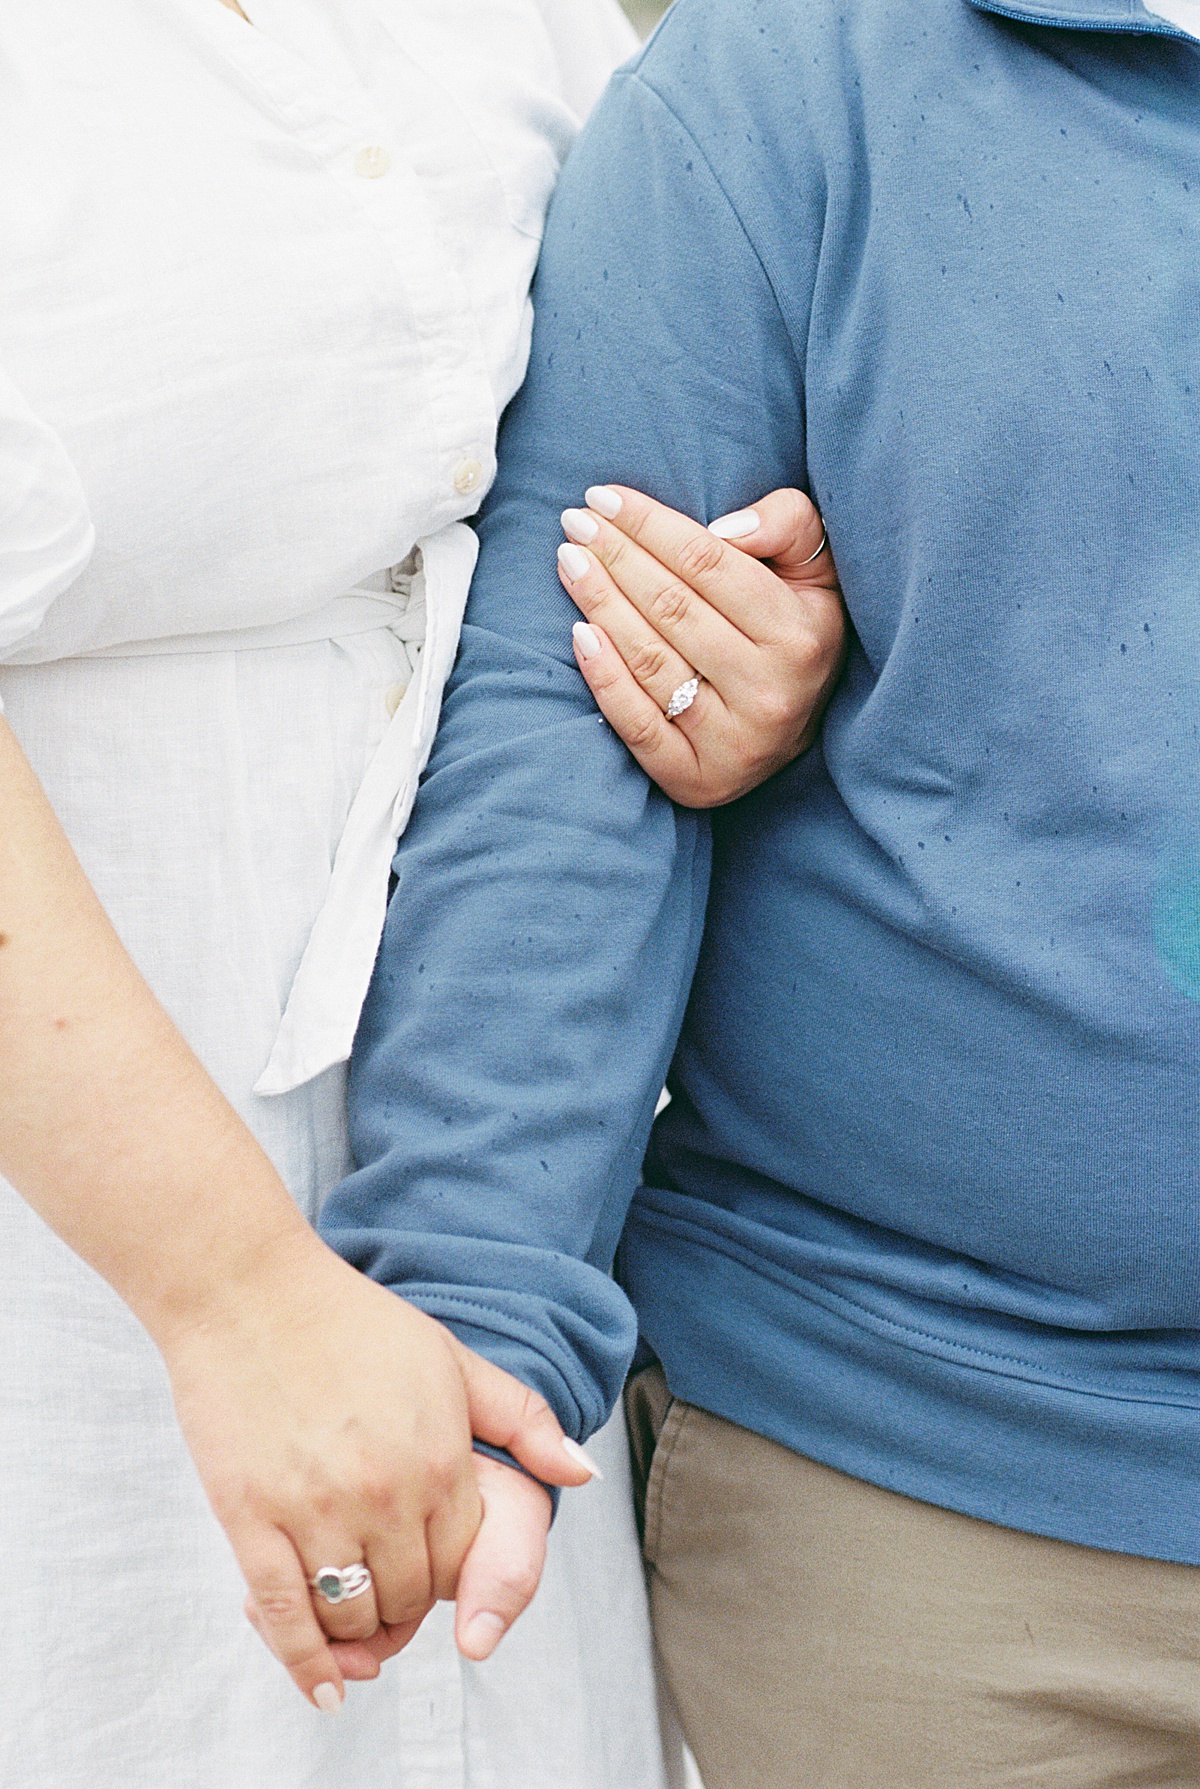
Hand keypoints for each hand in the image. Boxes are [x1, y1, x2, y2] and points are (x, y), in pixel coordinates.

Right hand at [162, 1233, 593, 1709]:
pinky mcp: (253, 1518)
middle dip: (404, 1604)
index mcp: (440, 1457)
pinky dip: (305, 1660)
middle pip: (410, 1597)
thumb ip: (523, 1420)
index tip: (425, 1557)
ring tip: (351, 1616)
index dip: (448, 1571)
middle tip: (384, 1585)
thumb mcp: (453, 1360)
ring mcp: (316, 1508)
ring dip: (357, 1630)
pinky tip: (326, 1684)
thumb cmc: (353, 1322)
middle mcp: (386, 1491)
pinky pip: (284, 1614)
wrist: (250, 1292)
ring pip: (353, 1614)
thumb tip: (584, 1474)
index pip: (463, 1561)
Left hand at [556, 484, 845, 807]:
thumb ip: (787, 526)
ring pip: (650, 661)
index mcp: (798, 635)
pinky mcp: (696, 779)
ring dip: (600, 604)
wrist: (803, 731)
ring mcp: (732, 743)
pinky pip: (636, 724)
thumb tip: (722, 528)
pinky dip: (603, 677)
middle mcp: (768, 691)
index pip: (709, 564)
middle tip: (575, 521)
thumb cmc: (800, 631)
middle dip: (617, 555)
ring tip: (569, 560)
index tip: (605, 496)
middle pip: (672, 607)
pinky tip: (579, 632)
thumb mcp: (818, 571)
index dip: (651, 525)